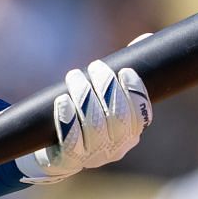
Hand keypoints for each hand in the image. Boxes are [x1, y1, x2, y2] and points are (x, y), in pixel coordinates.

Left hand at [16, 56, 151, 183]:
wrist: (52, 148)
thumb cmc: (83, 115)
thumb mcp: (104, 95)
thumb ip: (122, 72)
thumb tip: (145, 38)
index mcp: (130, 133)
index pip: (142, 114)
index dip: (135, 92)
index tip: (124, 71)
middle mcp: (116, 148)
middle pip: (118, 117)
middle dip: (107, 88)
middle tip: (94, 67)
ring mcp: (93, 157)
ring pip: (95, 126)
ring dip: (85, 97)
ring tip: (75, 76)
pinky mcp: (69, 160)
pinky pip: (71, 141)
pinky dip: (68, 119)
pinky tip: (62, 100)